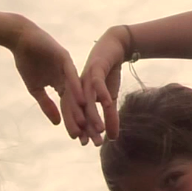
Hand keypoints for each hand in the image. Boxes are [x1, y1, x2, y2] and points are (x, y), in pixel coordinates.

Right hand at [9, 21, 86, 138]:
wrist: (20, 39)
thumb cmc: (26, 62)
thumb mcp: (35, 89)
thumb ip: (47, 105)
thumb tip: (56, 123)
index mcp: (63, 85)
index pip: (70, 108)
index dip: (74, 123)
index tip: (78, 140)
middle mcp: (69, 78)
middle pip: (78, 104)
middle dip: (86, 122)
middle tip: (94, 138)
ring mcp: (68, 68)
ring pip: (78, 93)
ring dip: (85, 110)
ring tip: (91, 126)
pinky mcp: (65, 59)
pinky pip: (72, 76)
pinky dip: (76, 89)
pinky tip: (83, 103)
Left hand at [76, 27, 129, 146]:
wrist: (114, 47)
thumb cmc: (109, 73)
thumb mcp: (111, 97)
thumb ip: (110, 117)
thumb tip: (112, 139)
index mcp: (78, 94)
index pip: (77, 114)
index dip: (79, 128)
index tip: (84, 144)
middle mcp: (79, 86)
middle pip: (78, 109)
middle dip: (82, 127)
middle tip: (87, 143)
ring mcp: (86, 77)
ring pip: (87, 99)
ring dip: (92, 114)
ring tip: (99, 129)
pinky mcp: (96, 67)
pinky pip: (97, 82)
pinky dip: (101, 93)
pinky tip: (107, 104)